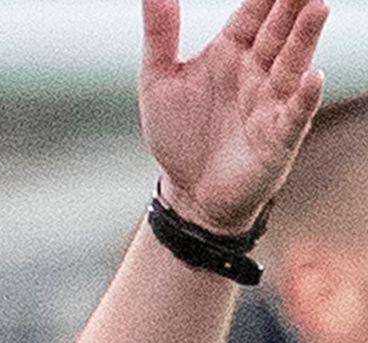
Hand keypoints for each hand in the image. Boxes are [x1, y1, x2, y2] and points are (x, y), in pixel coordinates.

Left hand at [138, 0, 326, 233]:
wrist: (188, 191)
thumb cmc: (178, 133)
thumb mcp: (158, 80)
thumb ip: (160, 34)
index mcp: (230, 52)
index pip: (253, 12)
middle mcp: (256, 71)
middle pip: (278, 31)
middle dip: (293, 4)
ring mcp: (270, 102)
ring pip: (292, 63)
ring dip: (305, 37)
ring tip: (317, 8)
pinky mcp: (277, 136)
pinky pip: (294, 114)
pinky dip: (304, 96)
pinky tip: (312, 77)